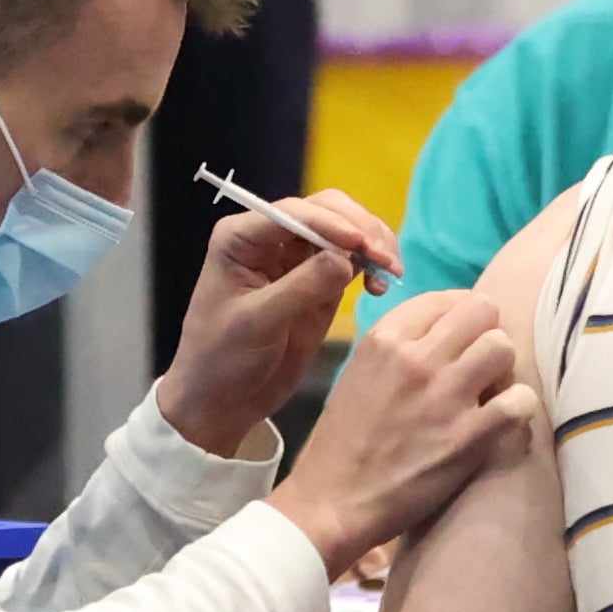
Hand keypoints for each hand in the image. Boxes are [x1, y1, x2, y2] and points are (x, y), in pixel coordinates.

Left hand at [155, 186, 402, 460]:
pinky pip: (352, 259)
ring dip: (372, 244)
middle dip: (360, 229)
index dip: (331, 223)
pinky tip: (380, 287)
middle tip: (386, 260)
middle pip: (326, 211)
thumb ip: (300, 288)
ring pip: (345, 229)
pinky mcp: (319, 280)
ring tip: (390, 273)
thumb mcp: (257, 324)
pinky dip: (371, 266)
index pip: (294, 212)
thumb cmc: (222, 360)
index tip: (360, 245)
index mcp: (241, 238)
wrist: (222, 400)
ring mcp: (296, 258)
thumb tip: (347, 258)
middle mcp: (270, 237)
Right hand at [268, 288, 536, 575]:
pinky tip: (501, 420)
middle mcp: (415, 359)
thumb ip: (400, 347)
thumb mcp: (358, 373)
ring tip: (489, 391)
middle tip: (478, 363)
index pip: (445, 298)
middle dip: (485, 334)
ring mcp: (444, 397)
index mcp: (383, 339)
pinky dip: (517, 408)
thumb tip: (447, 330)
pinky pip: (520, 400)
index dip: (460, 316)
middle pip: (482, 311)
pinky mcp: (469, 437)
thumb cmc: (343, 441)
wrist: (333, 502)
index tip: (461, 338)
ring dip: (502, 369)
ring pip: (503, 347)